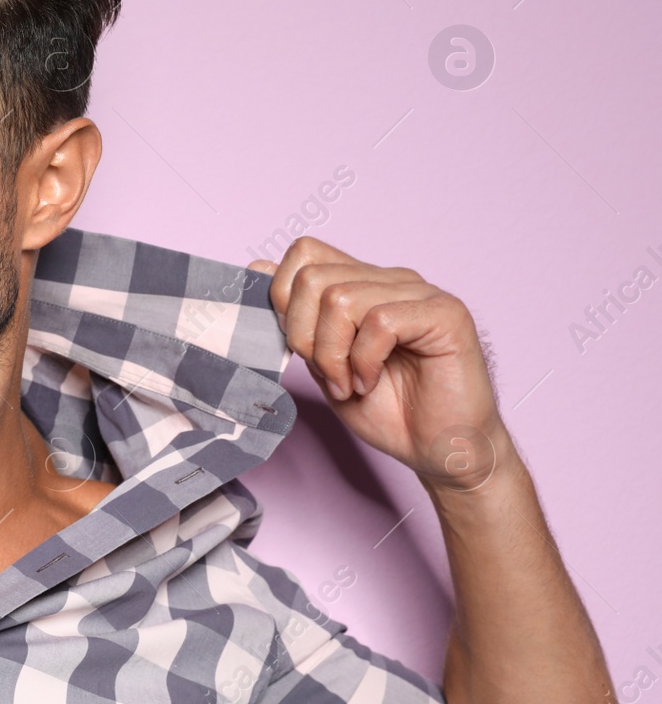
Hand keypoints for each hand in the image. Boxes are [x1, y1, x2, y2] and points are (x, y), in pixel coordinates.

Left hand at [248, 237, 509, 492]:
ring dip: (333, 356)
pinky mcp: (446, 314)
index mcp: (363, 283)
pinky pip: (380, 322)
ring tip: (350, 384)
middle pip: (313, 279)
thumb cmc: (387, 410)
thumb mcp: (322, 364)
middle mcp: (392, 279)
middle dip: (304, 336)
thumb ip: (296, 320)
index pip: (305, 253)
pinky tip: (372, 382)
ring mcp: (421, 293)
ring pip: (340, 299)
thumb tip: (257, 266)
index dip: (285, 298)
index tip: (300, 347)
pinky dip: (364, 362)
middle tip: (328, 375)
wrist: (439, 451)